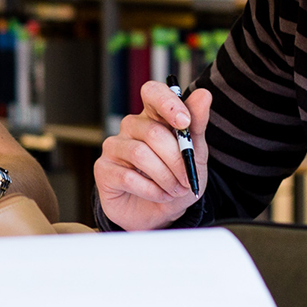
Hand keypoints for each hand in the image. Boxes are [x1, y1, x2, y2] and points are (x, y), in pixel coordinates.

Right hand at [94, 81, 211, 230]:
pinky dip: (151, 190)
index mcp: (153, 117)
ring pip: (140, 155)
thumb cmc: (176, 179)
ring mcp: (114, 146)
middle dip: (176, 160)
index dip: (167, 103)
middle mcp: (131, 127)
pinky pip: (127, 177)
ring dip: (165, 177)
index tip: (184, 122)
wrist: (162, 214)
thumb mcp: (196, 154)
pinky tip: (159, 195)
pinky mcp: (103, 169)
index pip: (152, 92)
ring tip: (174, 190)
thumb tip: (204, 94)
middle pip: (152, 132)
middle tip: (186, 179)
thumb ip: (197, 125)